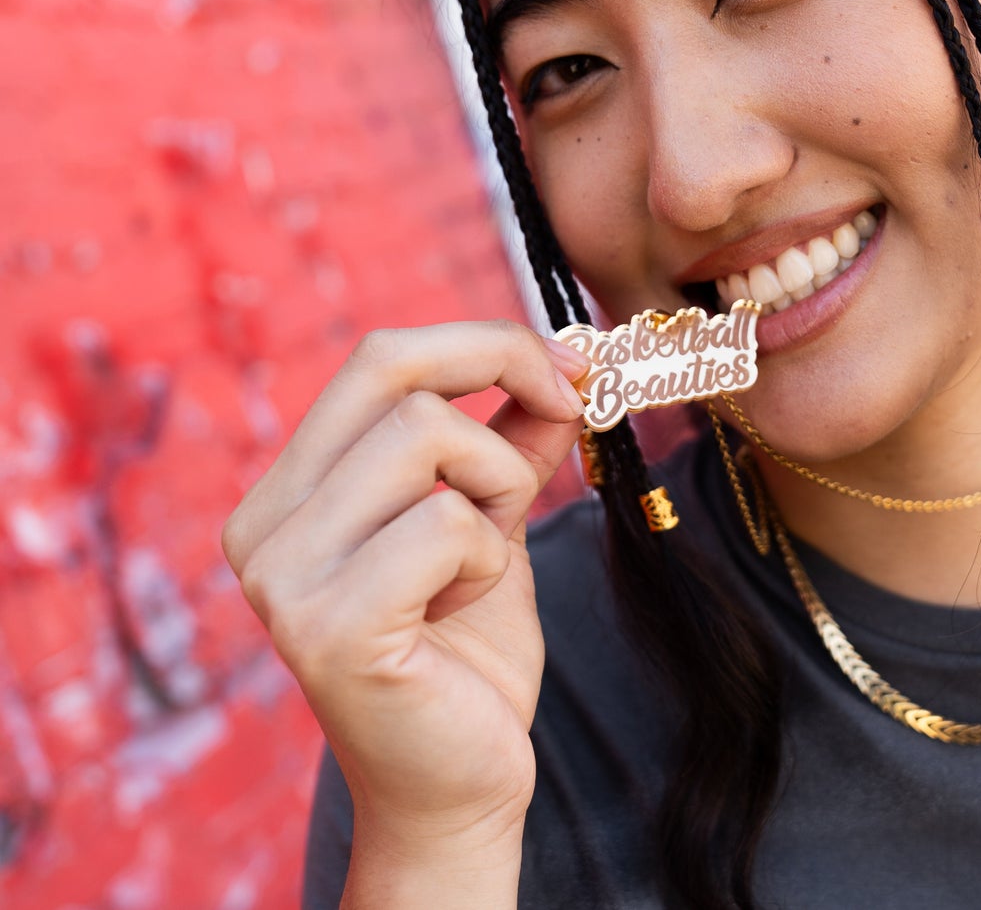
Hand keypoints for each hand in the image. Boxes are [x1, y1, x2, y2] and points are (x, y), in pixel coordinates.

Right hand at [222, 321, 590, 844]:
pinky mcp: (328, 627)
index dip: (484, 341)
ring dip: (498, 488)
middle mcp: (263, 525)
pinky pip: (447, 521)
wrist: (459, 784)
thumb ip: (511, 437)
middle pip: (396, 373)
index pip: (378, 357)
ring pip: (430, 436)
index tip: (568, 364)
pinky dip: (488, 552)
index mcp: (288, 490)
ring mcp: (284, 577)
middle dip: (505, 373)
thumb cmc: (468, 649)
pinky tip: (464, 605)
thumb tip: (564, 360)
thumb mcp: (493, 516)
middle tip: (572, 407)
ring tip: (485, 557)